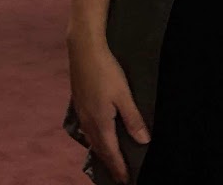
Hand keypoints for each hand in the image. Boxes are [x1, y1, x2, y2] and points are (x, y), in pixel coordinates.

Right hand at [68, 34, 149, 181]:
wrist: (83, 49)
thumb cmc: (106, 70)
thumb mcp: (124, 95)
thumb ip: (133, 119)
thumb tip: (143, 141)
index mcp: (101, 123)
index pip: (112, 153)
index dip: (119, 168)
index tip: (126, 181)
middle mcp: (88, 122)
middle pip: (100, 150)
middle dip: (110, 164)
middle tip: (120, 176)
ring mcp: (81, 113)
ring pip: (92, 140)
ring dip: (102, 153)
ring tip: (110, 161)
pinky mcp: (79, 104)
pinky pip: (87, 130)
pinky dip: (95, 140)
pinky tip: (98, 136)